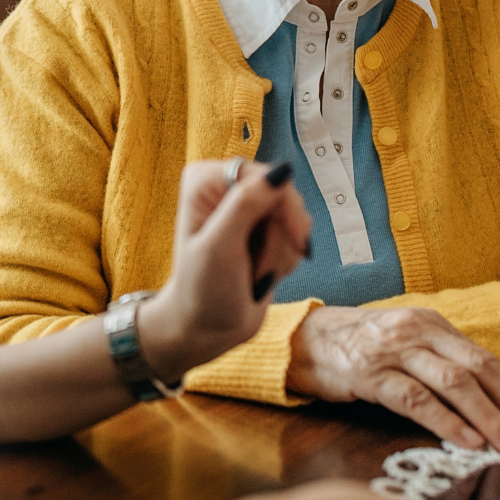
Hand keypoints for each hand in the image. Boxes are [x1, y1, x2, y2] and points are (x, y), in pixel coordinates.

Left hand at [140, 158, 310, 382]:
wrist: (208, 330)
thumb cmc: (203, 292)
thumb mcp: (220, 248)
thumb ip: (246, 205)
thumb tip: (282, 170)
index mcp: (206, 180)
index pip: (266, 176)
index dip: (286, 208)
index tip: (295, 241)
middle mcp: (226, 186)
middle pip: (284, 197)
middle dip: (281, 238)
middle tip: (258, 269)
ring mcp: (246, 208)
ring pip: (294, 217)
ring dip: (283, 253)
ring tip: (255, 275)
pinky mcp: (262, 228)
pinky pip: (295, 233)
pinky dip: (286, 258)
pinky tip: (264, 274)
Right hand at [286, 306, 499, 455]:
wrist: (302, 340)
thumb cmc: (358, 347)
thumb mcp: (404, 344)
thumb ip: (440, 363)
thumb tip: (486, 407)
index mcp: (431, 323)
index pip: (485, 361)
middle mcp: (417, 331)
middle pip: (477, 370)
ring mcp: (393, 351)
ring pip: (453, 383)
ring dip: (486, 419)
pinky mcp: (370, 373)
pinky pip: (415, 398)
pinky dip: (444, 420)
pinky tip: (464, 439)